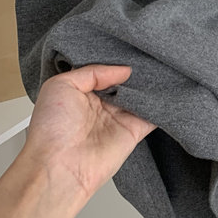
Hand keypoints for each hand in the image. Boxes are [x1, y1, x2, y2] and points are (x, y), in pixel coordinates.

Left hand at [19, 64, 156, 202]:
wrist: (59, 167)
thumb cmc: (51, 130)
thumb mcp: (62, 84)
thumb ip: (93, 72)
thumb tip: (123, 70)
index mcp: (81, 94)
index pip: (104, 72)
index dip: (115, 62)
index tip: (129, 50)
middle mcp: (100, 106)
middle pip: (125, 82)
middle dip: (135, 71)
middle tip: (145, 57)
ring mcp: (118, 119)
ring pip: (140, 96)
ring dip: (148, 85)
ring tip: (157, 67)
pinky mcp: (133, 132)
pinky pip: (152, 116)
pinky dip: (161, 105)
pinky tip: (166, 89)